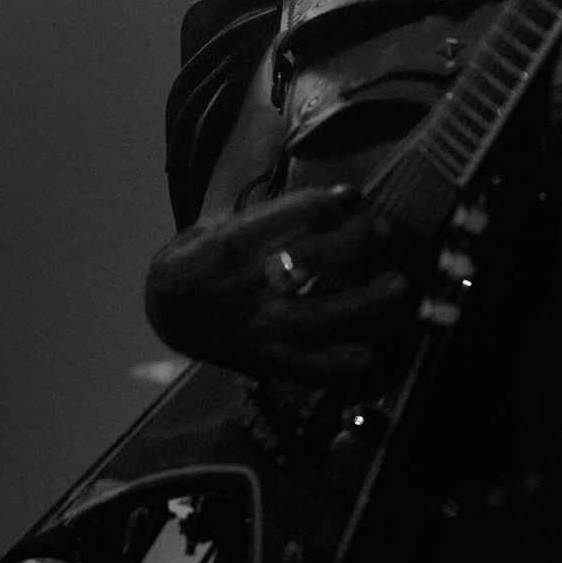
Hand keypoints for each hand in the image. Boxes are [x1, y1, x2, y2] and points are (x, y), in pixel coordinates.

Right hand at [145, 183, 411, 382]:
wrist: (164, 314)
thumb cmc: (202, 258)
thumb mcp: (220, 223)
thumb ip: (273, 214)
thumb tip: (342, 197)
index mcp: (227, 247)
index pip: (281, 220)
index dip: (325, 204)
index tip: (353, 194)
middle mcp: (243, 288)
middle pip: (307, 262)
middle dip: (352, 243)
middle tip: (386, 229)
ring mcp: (256, 328)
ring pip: (316, 317)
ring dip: (361, 301)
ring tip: (397, 284)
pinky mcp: (264, 361)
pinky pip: (308, 368)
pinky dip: (341, 364)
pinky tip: (370, 355)